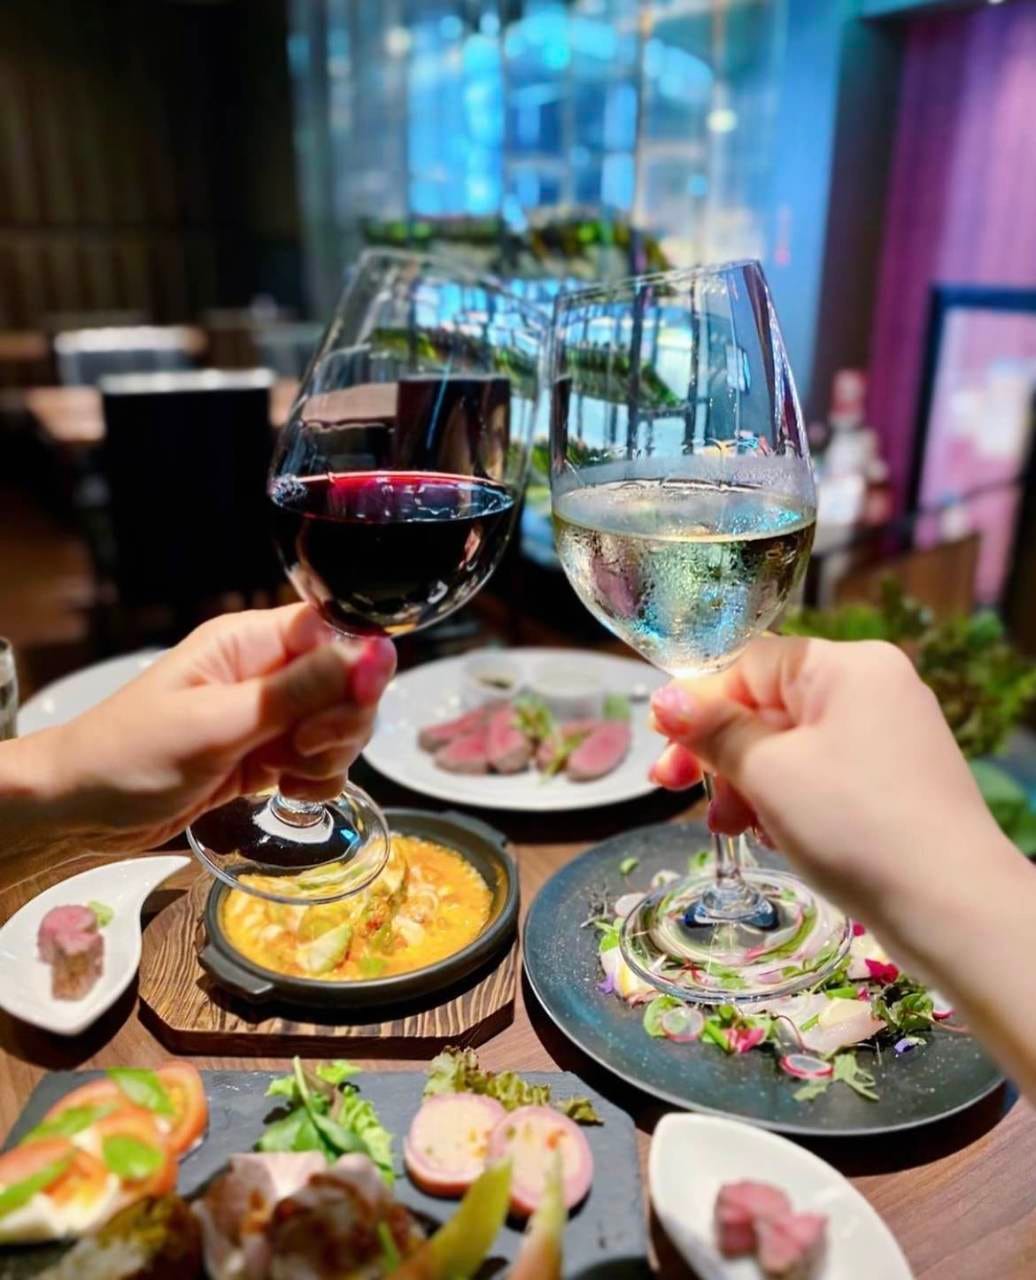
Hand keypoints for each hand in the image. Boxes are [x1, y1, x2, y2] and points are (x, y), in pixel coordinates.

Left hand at [30, 605, 394, 853]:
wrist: (81, 813)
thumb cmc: (134, 754)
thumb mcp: (220, 721)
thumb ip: (299, 690)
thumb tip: (373, 652)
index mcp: (251, 641)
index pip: (336, 632)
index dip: (358, 664)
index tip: (353, 702)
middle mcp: (267, 672)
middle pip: (348, 684)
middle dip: (342, 721)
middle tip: (301, 747)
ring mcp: (269, 718)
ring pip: (340, 727)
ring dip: (329, 756)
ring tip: (284, 772)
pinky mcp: (268, 758)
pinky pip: (320, 763)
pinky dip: (315, 781)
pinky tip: (285, 792)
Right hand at [649, 636, 1015, 933]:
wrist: (953, 909)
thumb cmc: (854, 825)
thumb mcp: (768, 772)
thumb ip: (713, 730)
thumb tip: (663, 698)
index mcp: (847, 666)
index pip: (749, 664)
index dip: (699, 703)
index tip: (663, 746)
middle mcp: (873, 688)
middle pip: (767, 705)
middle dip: (718, 751)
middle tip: (674, 787)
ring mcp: (887, 736)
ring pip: (788, 745)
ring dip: (746, 783)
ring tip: (728, 828)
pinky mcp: (892, 781)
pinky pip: (818, 774)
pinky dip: (784, 799)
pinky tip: (769, 836)